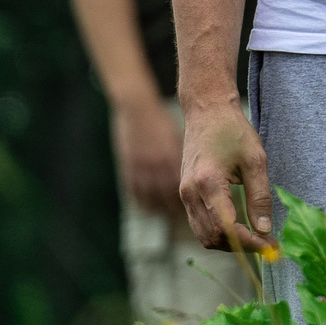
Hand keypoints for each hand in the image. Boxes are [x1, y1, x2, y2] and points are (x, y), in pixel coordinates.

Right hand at [112, 96, 184, 218]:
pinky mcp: (127, 169)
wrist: (137, 107)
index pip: (184, 190)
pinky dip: (142, 203)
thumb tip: (192, 178)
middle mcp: (157, 169)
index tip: (198, 211)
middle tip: (182, 217)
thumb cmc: (162, 121)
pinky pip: (134, 194)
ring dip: (159, 210)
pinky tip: (148, 206)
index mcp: (172, 161)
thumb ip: (180, 159)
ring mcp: (140, 170)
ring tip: (165, 214)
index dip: (191, 203)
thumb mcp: (176, 139)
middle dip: (176, 211)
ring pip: (150, 201)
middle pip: (167, 201)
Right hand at [178, 98, 273, 253]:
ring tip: (255, 239)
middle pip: (213, 237)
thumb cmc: (233, 130)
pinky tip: (239, 228)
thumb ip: (260, 197)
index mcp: (208, 183)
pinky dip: (218, 233)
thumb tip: (264, 229)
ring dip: (229, 243)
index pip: (227, 228)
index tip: (271, 246)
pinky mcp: (185, 193)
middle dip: (241, 247)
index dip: (250, 243)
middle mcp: (190, 193)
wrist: (207, 110)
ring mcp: (184, 194)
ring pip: (203, 235)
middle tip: (267, 245)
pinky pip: (199, 224)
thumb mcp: (255, 160)